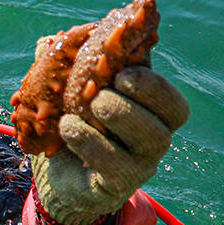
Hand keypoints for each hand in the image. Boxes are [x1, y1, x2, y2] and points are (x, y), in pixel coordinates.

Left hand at [32, 66, 189, 224]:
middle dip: (145, 93)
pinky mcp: (118, 184)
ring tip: (91, 104)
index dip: (154, 82)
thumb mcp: (70, 95)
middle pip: (173, 115)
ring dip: (121, 114)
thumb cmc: (73, 126)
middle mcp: (155, 137)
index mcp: (150, 111)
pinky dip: (91, 142)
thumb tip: (49, 40)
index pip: (172, 96)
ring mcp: (141, 163)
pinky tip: (69, 127)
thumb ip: (67, 69)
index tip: (124, 70)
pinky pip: (117, 165)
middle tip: (111, 84)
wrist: (60, 176)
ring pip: (153, 138)